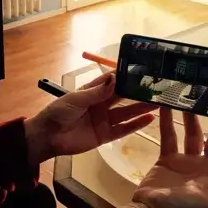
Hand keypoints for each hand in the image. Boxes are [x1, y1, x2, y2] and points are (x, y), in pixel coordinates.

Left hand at [25, 72, 156, 165]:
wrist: (48, 137)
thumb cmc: (59, 113)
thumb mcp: (76, 99)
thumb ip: (96, 92)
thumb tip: (115, 79)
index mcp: (91, 92)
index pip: (111, 81)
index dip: (125, 76)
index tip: (142, 70)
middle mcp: (100, 104)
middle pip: (122, 97)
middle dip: (137, 92)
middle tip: (156, 87)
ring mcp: (104, 120)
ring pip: (126, 112)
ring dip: (141, 108)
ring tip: (158, 102)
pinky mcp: (105, 135)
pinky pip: (123, 129)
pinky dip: (136, 124)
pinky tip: (149, 119)